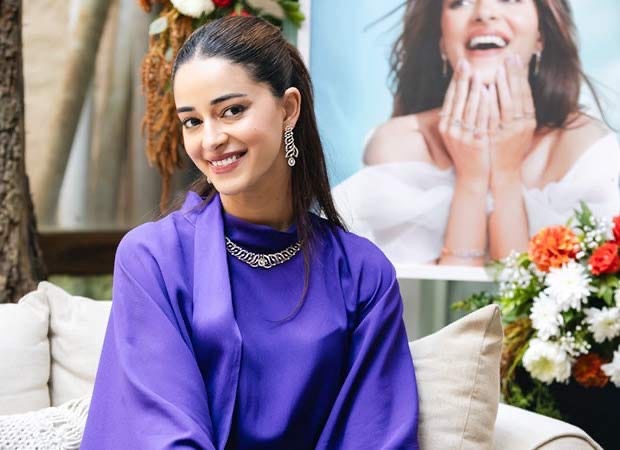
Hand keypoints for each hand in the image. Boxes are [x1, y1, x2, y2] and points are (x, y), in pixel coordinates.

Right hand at [438, 59, 490, 189]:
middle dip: (462, 80)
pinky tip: (488, 92)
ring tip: (479, 73)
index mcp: (445, 126)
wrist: (472, 175)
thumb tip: (462, 94)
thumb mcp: (456, 134)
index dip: (455, 81)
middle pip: (457, 100)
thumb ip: (457, 116)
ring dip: (474, 89)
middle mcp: (450, 130)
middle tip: (466, 62)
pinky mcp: (475, 142)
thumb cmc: (467, 152)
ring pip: (469, 108)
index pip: (450, 99)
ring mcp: (462, 136)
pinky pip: (480, 119)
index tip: (460, 65)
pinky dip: (484, 104)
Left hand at [488, 54, 536, 184]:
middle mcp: (521, 126)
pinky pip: (492, 118)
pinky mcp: (495, 139)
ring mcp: (508, 133)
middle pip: (518, 96)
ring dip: (502, 86)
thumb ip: (517, 110)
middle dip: (513, 76)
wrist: (500, 173)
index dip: (521, 76)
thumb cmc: (507, 148)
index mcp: (528, 121)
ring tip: (497, 70)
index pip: (526, 94)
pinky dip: (490, 103)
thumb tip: (513, 87)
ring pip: (507, 105)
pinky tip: (485, 91)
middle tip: (508, 57)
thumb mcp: (518, 129)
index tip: (515, 60)